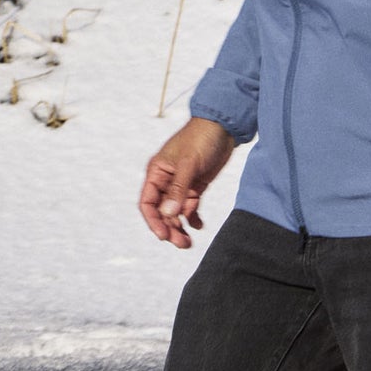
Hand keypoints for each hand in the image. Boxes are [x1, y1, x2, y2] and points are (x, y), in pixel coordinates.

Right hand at [139, 117, 234, 248]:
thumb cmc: (201, 138)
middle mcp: (166, 181)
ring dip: (180, 228)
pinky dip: (193, 218)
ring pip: (175, 213)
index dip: (153, 221)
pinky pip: (190, 208)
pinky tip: (199, 226)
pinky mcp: (196, 187)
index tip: (163, 235)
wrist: (223, 127)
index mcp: (157, 172)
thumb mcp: (189, 163)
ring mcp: (181, 185)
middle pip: (162, 212)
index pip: (147, 202)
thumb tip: (168, 214)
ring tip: (189, 243)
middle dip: (169, 229)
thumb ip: (179, 189)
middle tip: (182, 243)